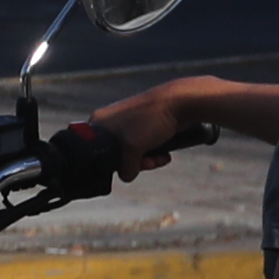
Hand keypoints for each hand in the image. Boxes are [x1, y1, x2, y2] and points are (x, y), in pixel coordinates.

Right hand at [91, 78, 217, 165]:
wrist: (180, 102)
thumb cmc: (150, 119)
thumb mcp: (132, 149)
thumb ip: (126, 168)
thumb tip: (127, 176)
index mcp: (99, 122)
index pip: (98, 153)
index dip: (116, 164)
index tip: (131, 166)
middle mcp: (111, 121)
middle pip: (118, 154)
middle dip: (137, 162)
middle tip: (149, 162)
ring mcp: (128, 122)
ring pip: (134, 152)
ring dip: (149, 159)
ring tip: (161, 158)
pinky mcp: (145, 124)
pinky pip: (145, 145)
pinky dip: (155, 152)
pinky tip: (165, 154)